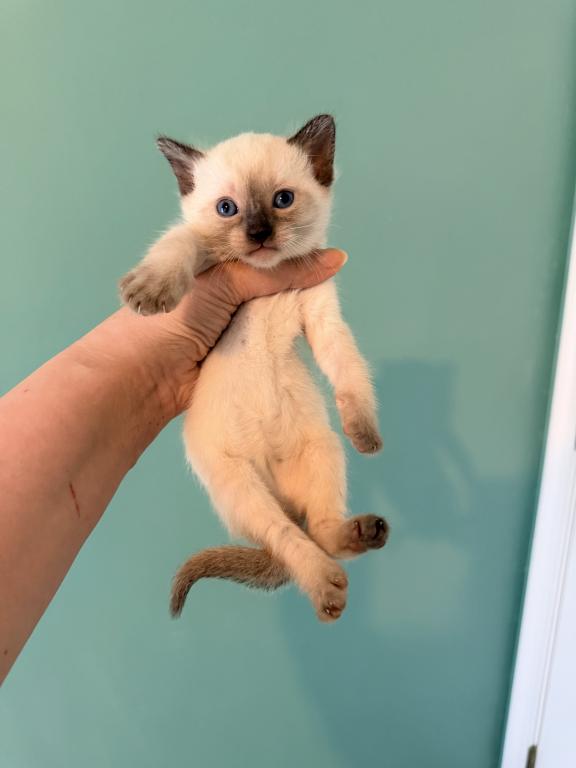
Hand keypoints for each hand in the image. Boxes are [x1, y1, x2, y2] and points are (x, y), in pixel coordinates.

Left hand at [119, 249, 347, 415]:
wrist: (143, 378)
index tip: (330, 255)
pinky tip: (315, 336)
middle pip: (275, 284)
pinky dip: (289, 342)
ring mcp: (234, 323)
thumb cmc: (172, 318)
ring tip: (331, 309)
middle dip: (300, 285)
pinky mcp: (242, 354)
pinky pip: (273, 344)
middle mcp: (226, 289)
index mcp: (215, 261)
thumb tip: (336, 259)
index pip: (264, 250)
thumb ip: (279, 274)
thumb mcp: (226, 282)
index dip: (294, 252)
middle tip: (336, 284)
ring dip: (296, 316)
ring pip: (278, 315)